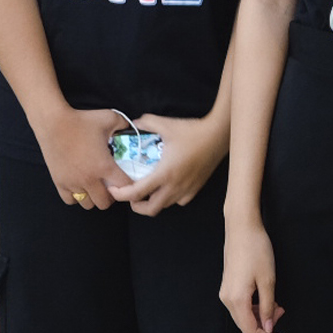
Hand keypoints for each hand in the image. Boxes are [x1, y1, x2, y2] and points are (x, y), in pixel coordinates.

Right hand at [35, 105, 131, 210]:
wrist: (54, 123)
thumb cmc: (82, 120)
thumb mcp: (110, 118)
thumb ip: (124, 125)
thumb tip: (132, 128)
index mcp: (104, 166)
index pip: (124, 187)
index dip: (129, 185)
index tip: (126, 179)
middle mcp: (89, 179)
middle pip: (104, 203)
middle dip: (111, 197)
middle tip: (110, 186)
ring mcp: (73, 183)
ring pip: (87, 204)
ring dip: (94, 198)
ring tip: (95, 186)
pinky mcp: (59, 183)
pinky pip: (70, 200)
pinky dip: (76, 197)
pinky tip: (79, 186)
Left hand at [107, 112, 225, 216]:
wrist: (219, 135)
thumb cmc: (193, 131)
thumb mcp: (167, 124)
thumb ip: (147, 123)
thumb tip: (135, 123)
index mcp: (164, 173)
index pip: (136, 193)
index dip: (121, 194)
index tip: (113, 190)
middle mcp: (174, 186)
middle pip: (150, 209)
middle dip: (136, 206)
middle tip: (131, 195)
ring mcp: (186, 190)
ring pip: (165, 206)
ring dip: (153, 202)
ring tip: (148, 190)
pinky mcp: (196, 189)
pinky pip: (179, 201)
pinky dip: (170, 198)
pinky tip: (169, 186)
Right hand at [219, 218, 284, 332]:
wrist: (241, 227)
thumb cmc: (256, 250)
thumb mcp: (268, 279)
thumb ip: (268, 306)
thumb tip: (269, 327)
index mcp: (236, 300)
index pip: (250, 330)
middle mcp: (227, 299)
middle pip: (245, 325)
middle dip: (265, 325)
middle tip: (282, 312)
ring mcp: (225, 292)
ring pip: (243, 315)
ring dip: (260, 314)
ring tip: (277, 303)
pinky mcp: (227, 285)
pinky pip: (240, 304)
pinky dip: (254, 306)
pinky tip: (265, 296)